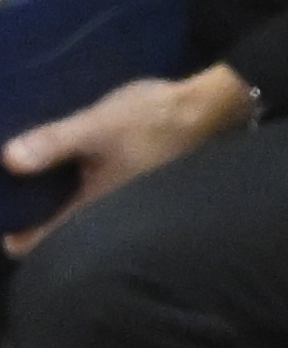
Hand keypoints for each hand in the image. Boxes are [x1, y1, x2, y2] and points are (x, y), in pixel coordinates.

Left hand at [3, 64, 253, 254]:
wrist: (208, 106)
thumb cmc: (153, 120)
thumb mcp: (98, 126)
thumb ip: (54, 143)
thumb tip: (7, 159)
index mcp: (94, 206)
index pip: (41, 241)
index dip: (14, 233)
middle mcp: (107, 211)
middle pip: (56, 226)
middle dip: (30, 211)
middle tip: (7, 188)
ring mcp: (121, 196)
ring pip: (72, 207)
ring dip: (51, 195)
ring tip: (27, 172)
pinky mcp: (130, 179)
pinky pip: (88, 190)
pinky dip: (70, 182)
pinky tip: (64, 161)